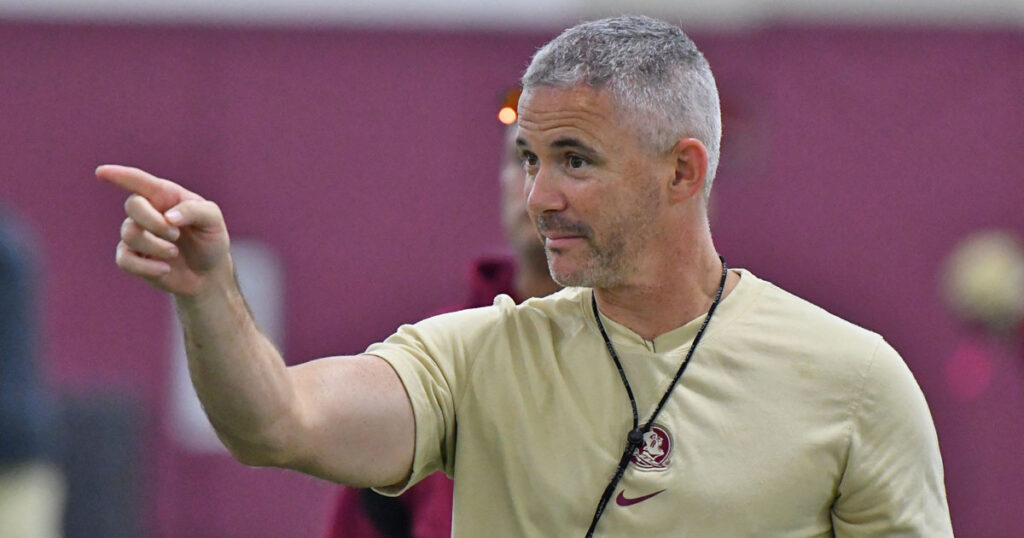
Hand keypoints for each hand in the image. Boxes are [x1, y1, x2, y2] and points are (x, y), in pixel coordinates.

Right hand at [97, 165, 230, 295]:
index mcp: (165, 195)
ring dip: (156, 246)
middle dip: (154, 221)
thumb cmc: (210, 239)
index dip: (119, 175)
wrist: (208, 273)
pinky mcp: (132, 257)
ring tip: (174, 252)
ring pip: (130, 234)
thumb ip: (194, 210)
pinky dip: (146, 266)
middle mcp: (147, 211)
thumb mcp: (213, 220)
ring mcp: (136, 234)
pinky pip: (124, 259)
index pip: (138, 180)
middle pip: (133, 205)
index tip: (102, 172)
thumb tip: (168, 216)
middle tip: (176, 234)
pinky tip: (165, 269)